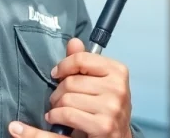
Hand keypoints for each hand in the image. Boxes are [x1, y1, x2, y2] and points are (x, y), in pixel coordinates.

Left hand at [7, 37, 132, 137]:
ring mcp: (112, 108)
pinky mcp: (103, 126)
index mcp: (118, 72)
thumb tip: (73, 42)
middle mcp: (118, 88)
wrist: (118, 137)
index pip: (81, 59)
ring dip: (56, 108)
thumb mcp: (99, 82)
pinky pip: (66, 115)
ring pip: (66, 99)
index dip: (64, 66)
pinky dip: (54, 118)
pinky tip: (50, 121)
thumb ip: (85, 62)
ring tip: (59, 112)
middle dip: (58, 92)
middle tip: (58, 100)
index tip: (57, 74)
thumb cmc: (105, 108)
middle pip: (71, 82)